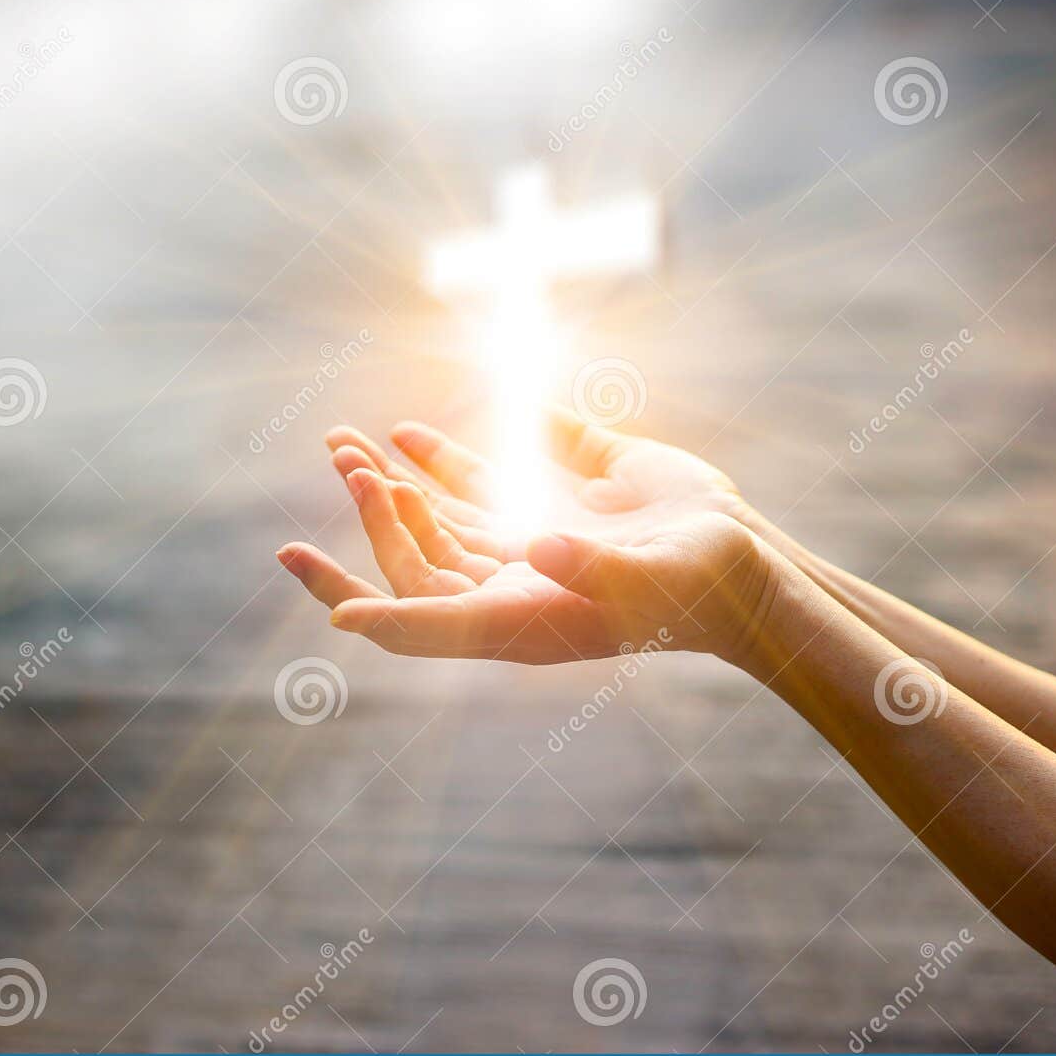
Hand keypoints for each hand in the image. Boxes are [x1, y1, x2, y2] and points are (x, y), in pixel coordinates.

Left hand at [277, 411, 777, 664]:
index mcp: (519, 618)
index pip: (422, 618)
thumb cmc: (698, 587)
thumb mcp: (647, 579)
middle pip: (417, 556)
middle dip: (372, 512)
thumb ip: (589, 565)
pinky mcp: (549, 509)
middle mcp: (510, 587)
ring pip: (437, 519)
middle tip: (341, 459)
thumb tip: (534, 546)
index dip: (365, 604)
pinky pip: (481, 487)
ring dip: (389, 485)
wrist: (746, 566)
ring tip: (341, 446)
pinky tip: (407, 436)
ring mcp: (526, 547)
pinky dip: (441, 463)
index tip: (309, 577)